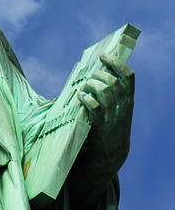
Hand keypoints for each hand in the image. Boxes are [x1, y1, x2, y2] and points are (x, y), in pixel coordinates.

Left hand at [77, 53, 134, 175]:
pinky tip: (80, 97)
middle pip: (113, 81)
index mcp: (129, 99)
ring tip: (84, 88)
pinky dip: (86, 98)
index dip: (116, 62)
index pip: (128, 75)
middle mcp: (124, 105)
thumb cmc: (111, 125)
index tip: (103, 56)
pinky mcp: (102, 124)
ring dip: (90, 85)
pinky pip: (94, 106)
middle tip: (89, 78)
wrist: (112, 152)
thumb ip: (112, 93)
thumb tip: (96, 72)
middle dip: (98, 75)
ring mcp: (114, 115)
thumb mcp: (118, 108)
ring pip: (104, 90)